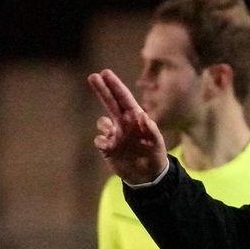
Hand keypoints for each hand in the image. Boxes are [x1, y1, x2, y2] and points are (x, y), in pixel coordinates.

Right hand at [87, 69, 169, 185]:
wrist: (147, 176)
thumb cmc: (154, 155)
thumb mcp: (156, 143)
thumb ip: (151, 129)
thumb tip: (142, 115)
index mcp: (135, 118)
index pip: (124, 98)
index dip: (115, 85)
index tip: (106, 72)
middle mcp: (123, 123)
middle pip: (110, 103)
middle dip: (102, 89)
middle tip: (92, 76)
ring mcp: (114, 135)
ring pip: (102, 122)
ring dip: (104, 125)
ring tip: (113, 134)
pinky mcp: (108, 148)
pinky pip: (99, 140)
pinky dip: (101, 140)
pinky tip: (108, 145)